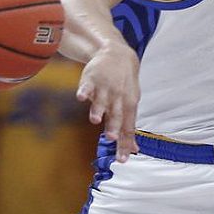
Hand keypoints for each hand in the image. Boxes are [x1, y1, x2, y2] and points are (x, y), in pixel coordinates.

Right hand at [77, 42, 140, 161]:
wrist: (118, 54)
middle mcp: (118, 97)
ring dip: (98, 109)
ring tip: (95, 120)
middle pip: (117, 113)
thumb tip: (132, 149)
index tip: (122, 159)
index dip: (125, 142)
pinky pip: (87, 85)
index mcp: (129, 104)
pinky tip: (81, 97)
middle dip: (114, 125)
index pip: (128, 126)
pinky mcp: (91, 79)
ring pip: (101, 100)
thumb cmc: (124, 84)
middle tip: (112, 138)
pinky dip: (84, 90)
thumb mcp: (131, 103)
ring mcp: (105, 87)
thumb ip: (129, 127)